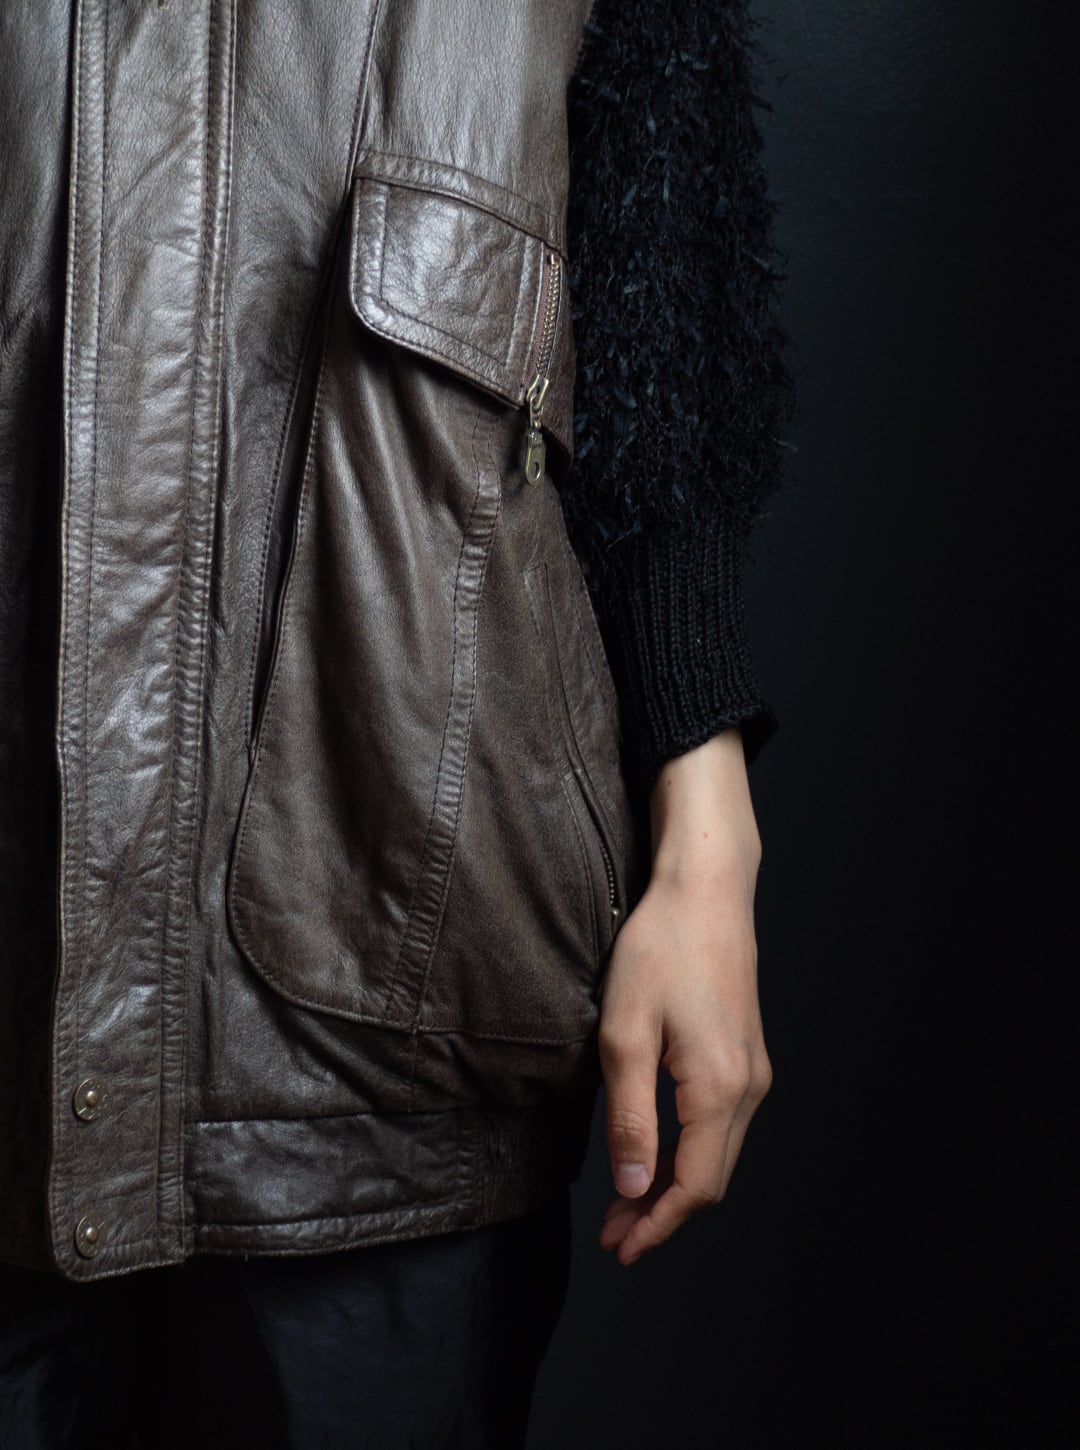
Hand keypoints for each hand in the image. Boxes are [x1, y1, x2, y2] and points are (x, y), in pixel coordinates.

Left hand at [597, 727, 771, 1265]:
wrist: (705, 890)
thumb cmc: (660, 951)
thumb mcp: (625, 1035)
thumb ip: (631, 1119)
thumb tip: (634, 1187)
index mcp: (720, 1088)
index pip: (695, 1186)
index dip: (657, 1224)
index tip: (619, 1247)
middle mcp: (750, 1087)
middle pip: (712, 1178)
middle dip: (662, 1212)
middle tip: (615, 1233)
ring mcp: (754, 1070)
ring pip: (718, 1152)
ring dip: (675, 1182)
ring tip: (628, 1200)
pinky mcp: (746, 1053)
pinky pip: (721, 1123)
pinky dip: (688, 1150)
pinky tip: (656, 1151)